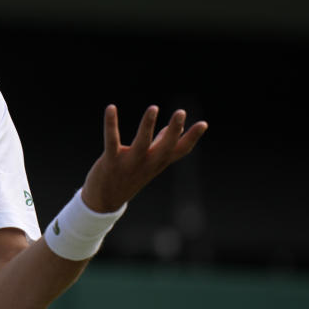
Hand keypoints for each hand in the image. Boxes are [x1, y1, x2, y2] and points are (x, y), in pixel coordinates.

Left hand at [81, 105, 207, 212]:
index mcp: (158, 162)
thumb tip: (176, 127)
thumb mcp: (150, 162)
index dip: (192, 138)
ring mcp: (129, 163)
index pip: (180, 151)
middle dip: (174, 130)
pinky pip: (111, 140)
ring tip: (153, 108)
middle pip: (165, 147)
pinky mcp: (111, 161)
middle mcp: (147, 163)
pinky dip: (111, 124)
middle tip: (181, 112)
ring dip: (147, 125)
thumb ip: (162, 143)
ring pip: (141, 143)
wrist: (105, 200)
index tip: (203, 123)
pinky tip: (111, 107)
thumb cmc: (130, 175)